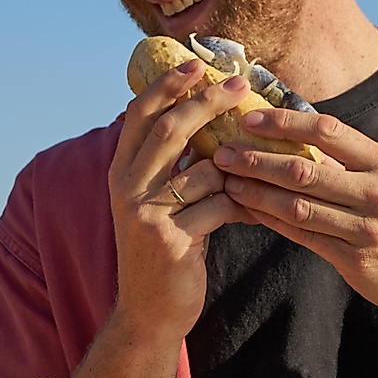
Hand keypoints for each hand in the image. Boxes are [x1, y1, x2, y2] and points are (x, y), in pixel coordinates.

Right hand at [108, 60, 257, 331]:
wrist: (150, 312)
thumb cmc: (166, 249)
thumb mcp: (158, 202)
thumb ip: (172, 165)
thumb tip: (204, 118)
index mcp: (121, 172)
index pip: (139, 115)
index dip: (166, 86)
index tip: (196, 65)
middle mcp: (126, 188)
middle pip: (170, 129)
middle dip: (208, 102)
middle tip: (240, 85)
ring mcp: (146, 214)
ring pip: (205, 172)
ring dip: (236, 174)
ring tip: (253, 185)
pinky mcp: (171, 239)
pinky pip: (220, 207)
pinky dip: (244, 207)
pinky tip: (256, 214)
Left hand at [212, 109, 377, 325]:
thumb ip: (353, 162)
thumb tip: (300, 135)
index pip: (328, 130)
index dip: (285, 121)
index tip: (250, 117)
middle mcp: (376, 192)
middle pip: (304, 168)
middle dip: (257, 158)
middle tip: (221, 151)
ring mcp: (365, 229)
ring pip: (297, 205)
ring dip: (256, 191)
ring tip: (226, 181)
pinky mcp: (355, 261)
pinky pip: (303, 236)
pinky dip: (272, 222)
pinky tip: (249, 212)